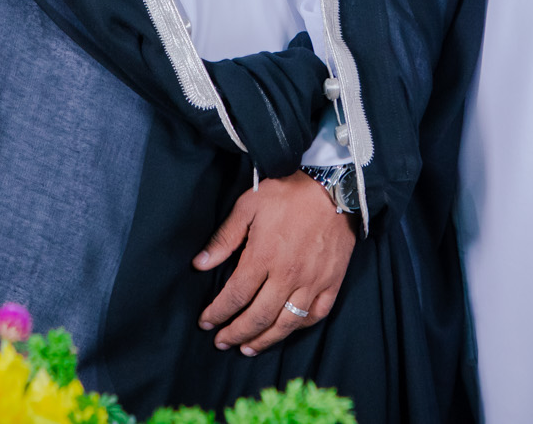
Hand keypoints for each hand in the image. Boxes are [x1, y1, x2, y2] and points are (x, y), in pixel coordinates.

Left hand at [194, 172, 354, 355]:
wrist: (333, 184)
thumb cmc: (287, 192)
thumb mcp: (248, 206)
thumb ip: (224, 239)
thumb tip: (199, 265)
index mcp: (263, 256)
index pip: (235, 296)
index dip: (217, 313)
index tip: (206, 322)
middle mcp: (288, 275)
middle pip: (258, 317)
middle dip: (236, 333)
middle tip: (222, 342)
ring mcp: (313, 281)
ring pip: (286, 323)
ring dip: (265, 340)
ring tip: (248, 348)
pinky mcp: (332, 282)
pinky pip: (316, 315)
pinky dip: (299, 328)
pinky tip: (286, 330)